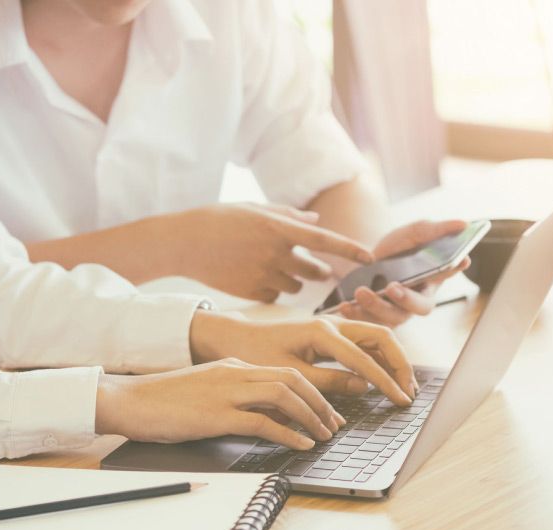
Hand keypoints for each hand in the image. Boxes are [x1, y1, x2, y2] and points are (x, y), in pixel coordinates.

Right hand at [94, 359, 341, 449]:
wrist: (130, 400)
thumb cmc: (163, 401)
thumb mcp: (207, 391)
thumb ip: (236, 397)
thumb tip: (267, 417)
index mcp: (234, 366)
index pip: (285, 372)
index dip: (312, 391)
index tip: (327, 411)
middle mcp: (235, 373)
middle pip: (293, 379)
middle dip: (321, 402)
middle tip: (335, 424)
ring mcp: (227, 391)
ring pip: (285, 395)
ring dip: (311, 416)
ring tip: (324, 436)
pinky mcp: (217, 414)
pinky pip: (263, 421)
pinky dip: (289, 433)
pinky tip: (301, 445)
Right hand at [175, 203, 372, 301]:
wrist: (183, 243)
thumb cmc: (217, 220)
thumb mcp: (253, 209)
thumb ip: (287, 215)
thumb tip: (314, 220)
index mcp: (278, 228)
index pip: (325, 241)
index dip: (350, 249)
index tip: (370, 256)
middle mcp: (275, 253)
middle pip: (314, 269)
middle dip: (319, 269)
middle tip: (319, 268)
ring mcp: (263, 275)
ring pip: (296, 285)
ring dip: (294, 279)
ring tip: (274, 268)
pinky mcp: (252, 292)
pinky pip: (275, 296)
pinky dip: (272, 290)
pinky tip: (255, 278)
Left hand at [189, 311, 416, 405]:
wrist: (234, 338)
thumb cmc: (255, 355)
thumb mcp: (290, 374)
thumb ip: (328, 381)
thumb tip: (364, 388)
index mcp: (320, 331)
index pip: (364, 357)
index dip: (386, 381)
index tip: (400, 400)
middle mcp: (331, 323)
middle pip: (381, 336)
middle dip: (400, 364)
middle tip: (410, 392)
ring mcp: (332, 324)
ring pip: (375, 336)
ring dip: (393, 359)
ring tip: (403, 386)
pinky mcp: (329, 332)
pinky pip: (363, 341)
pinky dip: (378, 357)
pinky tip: (384, 377)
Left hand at [338, 220, 470, 326]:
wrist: (364, 262)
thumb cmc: (397, 249)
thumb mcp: (414, 234)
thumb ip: (435, 230)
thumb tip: (463, 224)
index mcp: (432, 278)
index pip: (448, 273)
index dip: (454, 269)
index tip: (460, 260)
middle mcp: (417, 299)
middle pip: (420, 307)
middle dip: (407, 299)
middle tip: (393, 287)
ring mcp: (396, 311)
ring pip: (392, 318)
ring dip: (376, 306)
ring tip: (361, 292)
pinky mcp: (374, 318)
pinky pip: (367, 322)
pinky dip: (354, 314)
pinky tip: (343, 305)